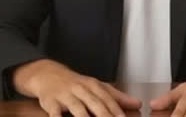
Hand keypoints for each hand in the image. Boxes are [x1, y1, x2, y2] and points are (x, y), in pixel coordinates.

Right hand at [13, 59, 141, 116]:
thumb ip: (116, 97)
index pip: (108, 100)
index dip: (116, 111)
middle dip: (105, 116)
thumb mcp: (96, 86)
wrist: (48, 74)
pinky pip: (55, 113)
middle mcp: (80, 89)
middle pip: (95, 104)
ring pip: (77, 109)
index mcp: (93, 86)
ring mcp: (66, 95)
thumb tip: (137, 103)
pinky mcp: (51, 102)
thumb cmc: (75, 84)